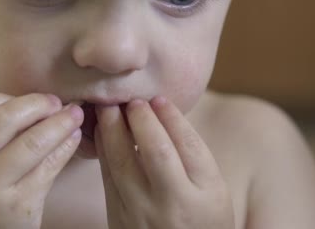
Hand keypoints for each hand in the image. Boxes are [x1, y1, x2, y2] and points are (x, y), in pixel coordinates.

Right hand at [0, 92, 82, 228]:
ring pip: (33, 142)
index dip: (10, 96)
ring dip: (60, 123)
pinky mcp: (18, 207)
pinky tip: (74, 139)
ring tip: (76, 114)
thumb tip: (33, 100)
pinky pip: (49, 168)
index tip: (33, 99)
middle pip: (5, 118)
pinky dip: (65, 148)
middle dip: (37, 104)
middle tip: (57, 101)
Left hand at [94, 97, 233, 228]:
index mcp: (206, 194)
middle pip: (156, 153)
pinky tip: (102, 131)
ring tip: (109, 106)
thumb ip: (191, 153)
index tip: (159, 98)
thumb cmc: (200, 215)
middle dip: (141, 120)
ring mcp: (143, 214)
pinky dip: (103, 150)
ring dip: (112, 129)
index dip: (172, 118)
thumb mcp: (212, 187)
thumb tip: (160, 108)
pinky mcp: (118, 218)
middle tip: (132, 99)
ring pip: (122, 163)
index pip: (189, 146)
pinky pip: (107, 177)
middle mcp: (174, 204)